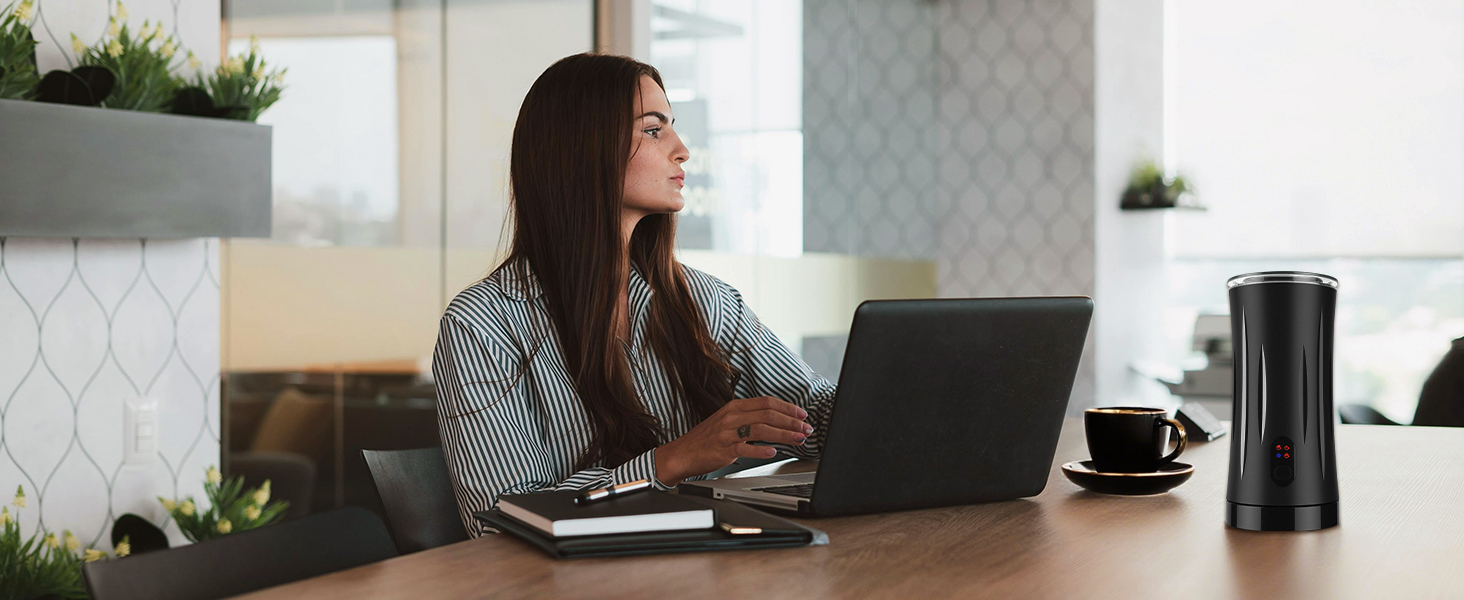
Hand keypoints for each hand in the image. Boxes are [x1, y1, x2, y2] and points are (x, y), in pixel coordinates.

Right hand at [653, 396, 812, 485]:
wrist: (682, 453)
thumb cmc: (707, 439)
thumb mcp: (727, 421)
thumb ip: (749, 418)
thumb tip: (776, 420)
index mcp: (734, 407)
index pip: (766, 402)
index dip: (787, 407)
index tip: (802, 414)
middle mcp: (732, 417)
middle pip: (768, 414)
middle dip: (791, 421)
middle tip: (806, 428)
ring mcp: (727, 433)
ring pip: (761, 430)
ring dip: (783, 434)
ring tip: (798, 439)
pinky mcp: (724, 449)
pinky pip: (746, 448)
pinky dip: (761, 450)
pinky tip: (773, 452)